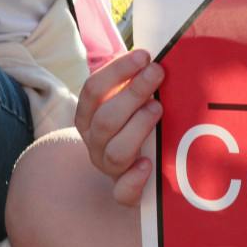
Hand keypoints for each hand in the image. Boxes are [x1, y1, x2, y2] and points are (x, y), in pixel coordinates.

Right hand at [75, 49, 165, 206]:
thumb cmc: (130, 125)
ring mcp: (107, 167)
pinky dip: (134, 179)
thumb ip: (134, 81)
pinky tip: (148, 165)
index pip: (93, 90)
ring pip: (116, 151)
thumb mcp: (125, 101)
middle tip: (158, 74)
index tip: (144, 56)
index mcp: (88, 116)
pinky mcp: (123, 192)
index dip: (117, 70)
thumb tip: (156, 54)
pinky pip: (122, 192)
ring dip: (137, 127)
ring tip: (158, 109)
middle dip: (133, 93)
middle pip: (106, 118)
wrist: (124, 171)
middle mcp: (94, 142)